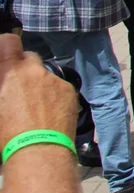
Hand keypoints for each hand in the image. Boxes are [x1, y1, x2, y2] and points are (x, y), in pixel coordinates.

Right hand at [0, 35, 78, 149]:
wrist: (38, 150)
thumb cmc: (8, 135)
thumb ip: (4, 84)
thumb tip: (7, 82)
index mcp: (10, 74)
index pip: (9, 42)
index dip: (6, 45)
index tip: (6, 52)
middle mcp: (33, 71)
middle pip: (29, 58)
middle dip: (24, 68)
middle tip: (21, 87)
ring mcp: (53, 80)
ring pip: (45, 75)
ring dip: (40, 84)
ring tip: (36, 107)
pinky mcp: (69, 90)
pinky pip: (59, 86)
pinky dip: (54, 95)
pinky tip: (49, 113)